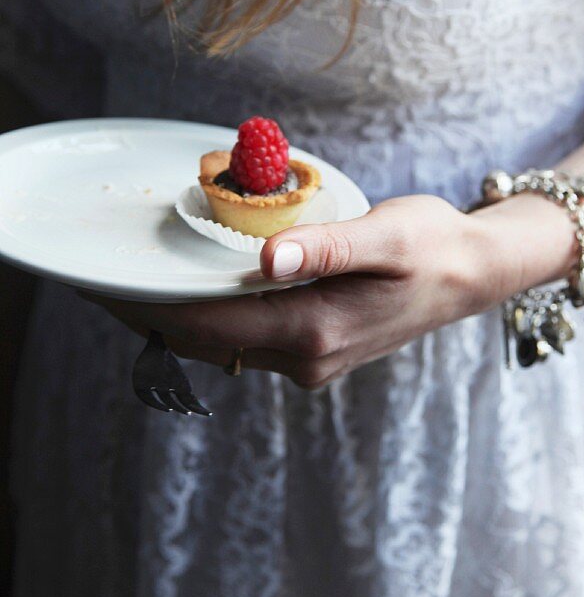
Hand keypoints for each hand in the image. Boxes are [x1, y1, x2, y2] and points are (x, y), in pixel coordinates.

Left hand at [83, 195, 515, 389]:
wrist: (472, 274)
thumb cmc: (433, 245)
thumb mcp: (387, 237)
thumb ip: (327, 248)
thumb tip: (268, 260)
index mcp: (316, 330)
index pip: (210, 323)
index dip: (150, 305)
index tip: (103, 284)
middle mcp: (307, 357)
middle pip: (206, 340)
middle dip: (150, 314)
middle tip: (99, 279)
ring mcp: (311, 360)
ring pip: (222, 345)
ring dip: (176, 319)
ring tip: (132, 285)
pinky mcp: (316, 350)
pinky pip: (245, 340)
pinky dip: (209, 320)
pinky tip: (192, 292)